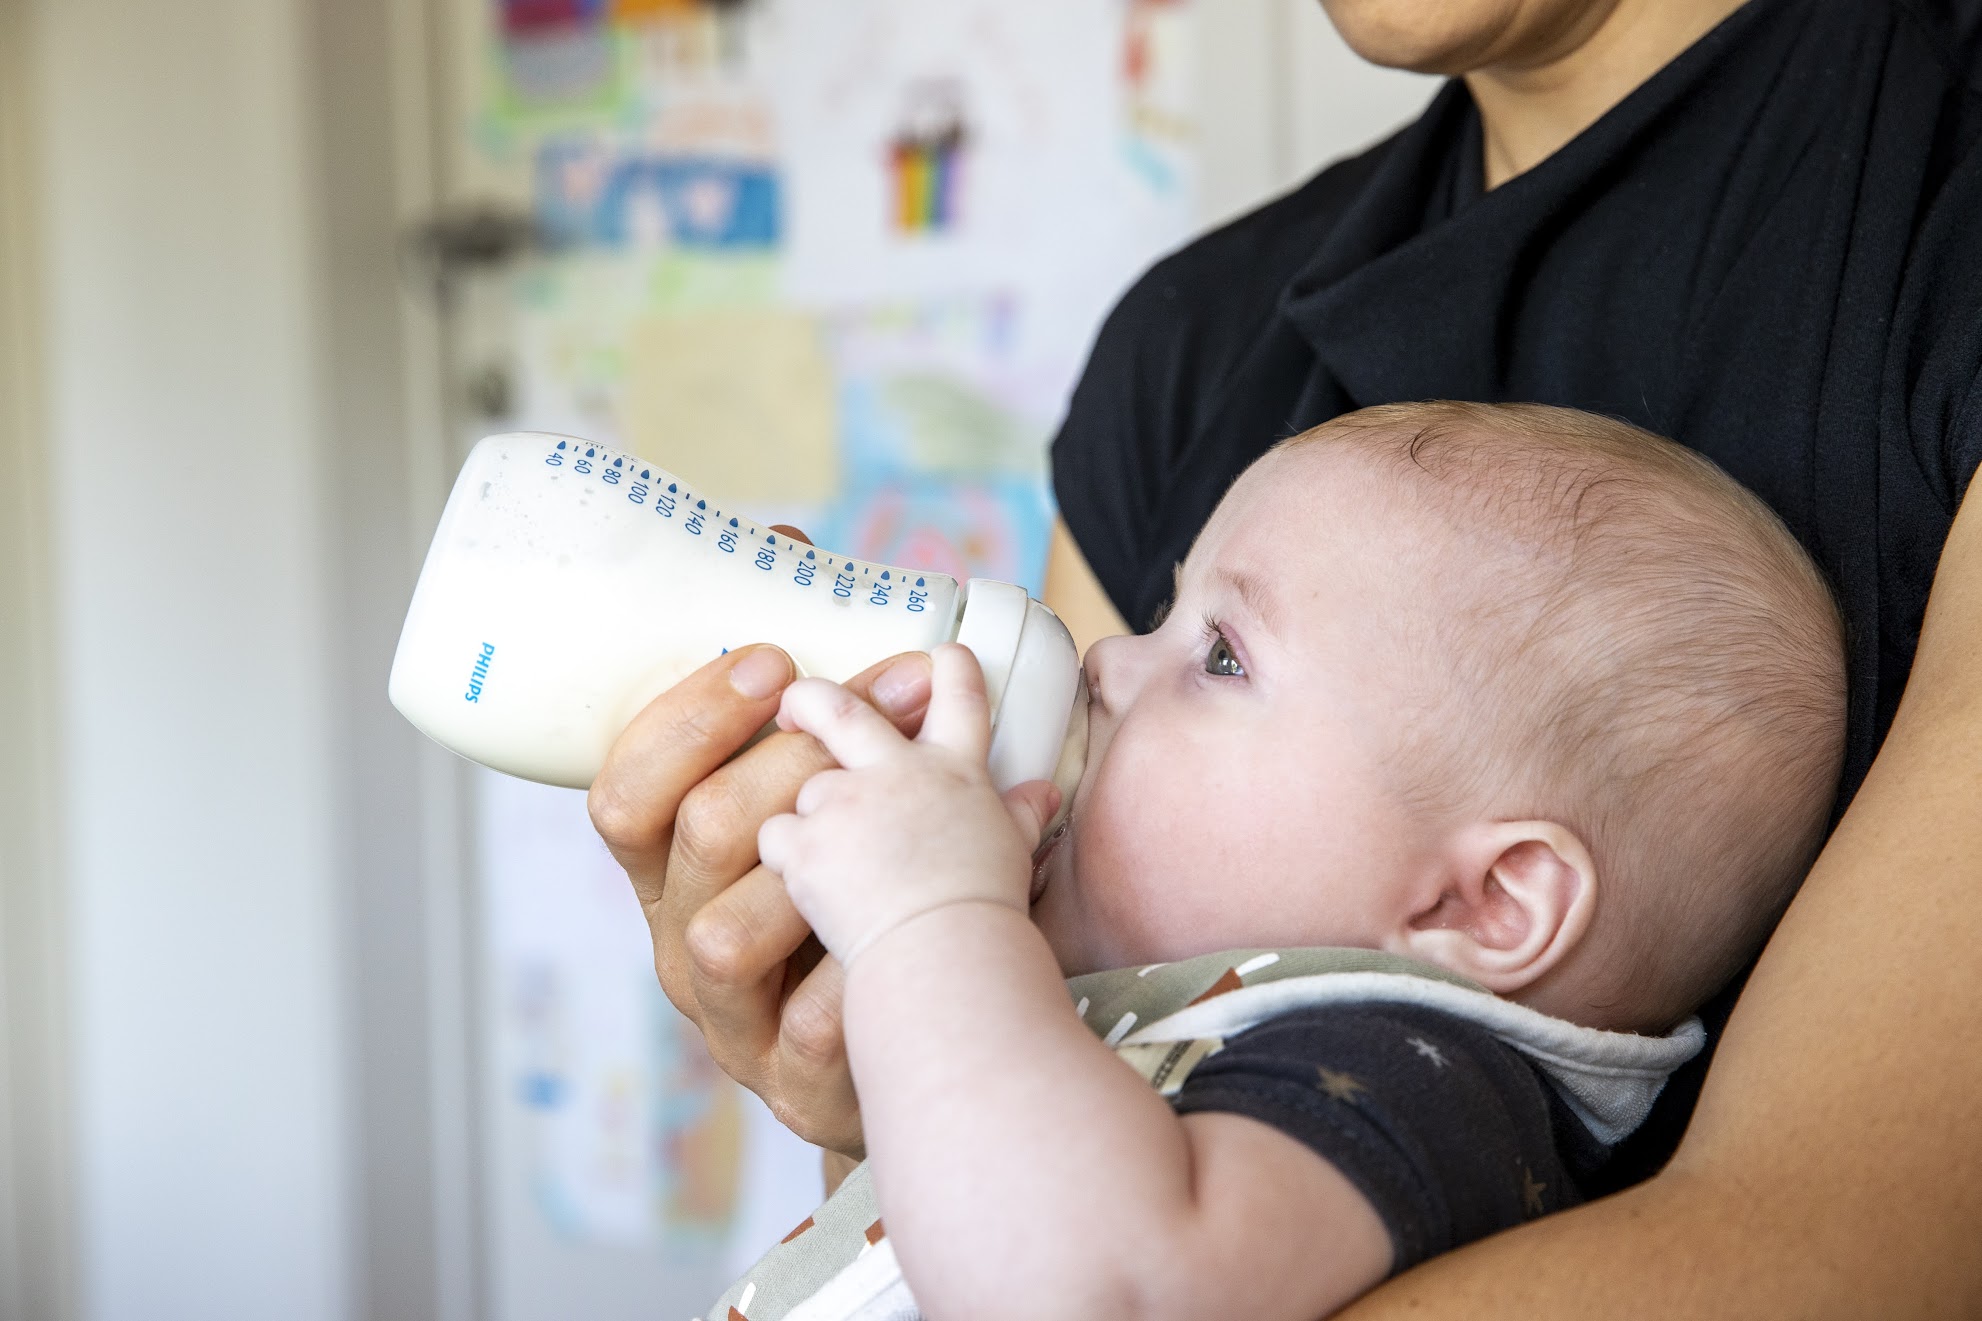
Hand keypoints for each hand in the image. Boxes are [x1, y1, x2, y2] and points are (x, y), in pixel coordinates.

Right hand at [588, 642, 933, 1155]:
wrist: (902, 1057)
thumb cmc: (856, 919)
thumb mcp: (819, 839)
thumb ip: (834, 765)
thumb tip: (916, 674)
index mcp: (667, 875)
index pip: (625, 791)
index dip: (690, 720)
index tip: (774, 662)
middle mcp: (680, 942)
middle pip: (698, 835)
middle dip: (789, 762)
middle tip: (872, 721)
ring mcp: (730, 1020)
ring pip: (726, 933)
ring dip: (813, 868)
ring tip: (891, 821)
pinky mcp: (791, 1085)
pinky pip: (809, 1021)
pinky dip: (861, 965)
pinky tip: (915, 921)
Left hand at [759, 645, 1061, 965]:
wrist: (946, 954)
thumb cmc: (985, 911)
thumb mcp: (1012, 851)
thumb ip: (1018, 814)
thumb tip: (1043, 794)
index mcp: (953, 771)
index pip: (960, 699)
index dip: (951, 669)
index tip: (944, 656)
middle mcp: (893, 773)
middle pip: (842, 709)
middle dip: (813, 698)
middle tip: (794, 702)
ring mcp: (844, 802)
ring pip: (802, 785)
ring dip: (808, 811)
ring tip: (821, 852)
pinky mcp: (804, 842)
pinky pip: (776, 836)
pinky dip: (785, 856)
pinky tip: (803, 884)